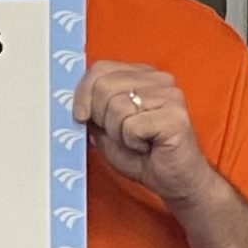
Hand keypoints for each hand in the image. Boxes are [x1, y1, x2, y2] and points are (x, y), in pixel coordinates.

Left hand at [72, 61, 214, 204]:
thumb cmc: (140, 154)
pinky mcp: (175, 116)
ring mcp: (170, 96)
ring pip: (117, 106)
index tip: (81, 116)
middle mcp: (158, 80)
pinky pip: (132, 126)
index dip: (83, 93)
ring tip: (135, 141)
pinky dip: (132, 142)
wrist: (171, 179)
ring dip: (118, 133)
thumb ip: (91, 110)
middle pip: (104, 86)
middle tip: (120, 133)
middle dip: (101, 117)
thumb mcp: (104, 128)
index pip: (100, 68)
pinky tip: (147, 146)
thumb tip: (72, 101)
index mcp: (140, 76)